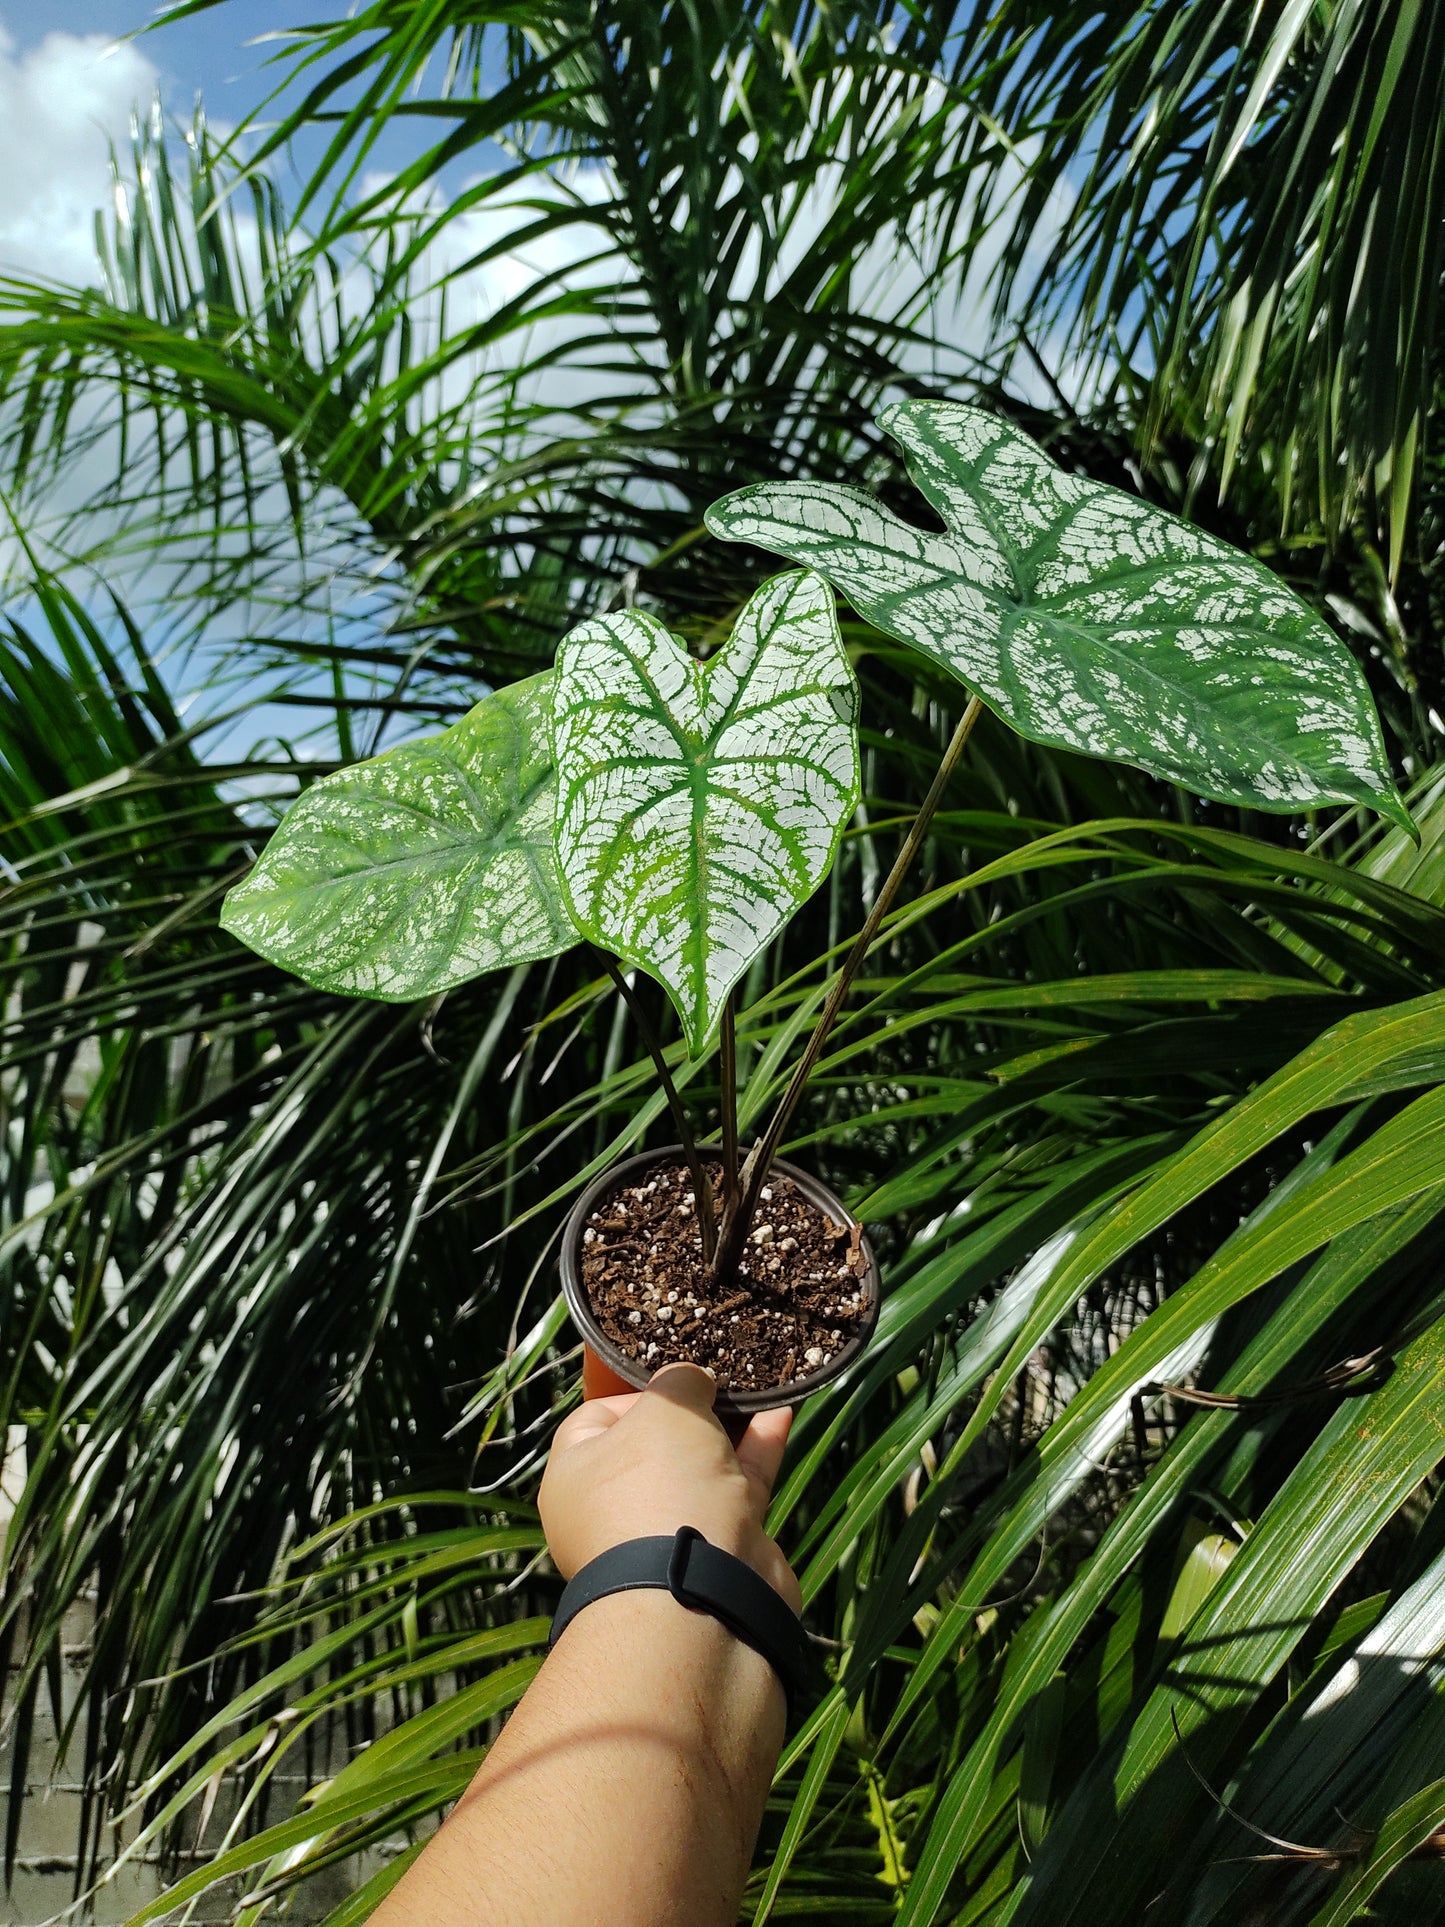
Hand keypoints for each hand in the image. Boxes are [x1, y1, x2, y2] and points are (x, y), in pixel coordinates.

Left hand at [539, 1365, 800, 1611]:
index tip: (674, 1375)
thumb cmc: (661, 1490)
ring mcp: (667, 1531)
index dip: (636, 1390)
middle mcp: (614, 1508)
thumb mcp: (665, 1410)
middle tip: (719, 1378)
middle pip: (654, 1443)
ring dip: (729, 1426)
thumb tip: (692, 1380)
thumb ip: (679, 1382)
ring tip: (756, 1386)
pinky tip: (780, 1412)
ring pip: (700, 1465)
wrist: (703, 1595)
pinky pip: (737, 1487)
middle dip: (690, 1410)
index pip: (595, 1417)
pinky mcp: (718, 1546)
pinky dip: (757, 1450)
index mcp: (576, 1477)